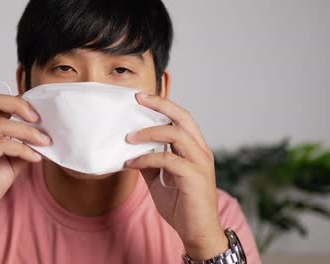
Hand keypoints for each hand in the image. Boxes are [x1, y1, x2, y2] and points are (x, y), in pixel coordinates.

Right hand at [0, 92, 51, 230]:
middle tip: (40, 119)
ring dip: (28, 132)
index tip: (37, 114)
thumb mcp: (8, 164)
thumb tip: (43, 140)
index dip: (16, 102)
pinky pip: (2, 144)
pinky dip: (22, 148)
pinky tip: (33, 157)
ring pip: (1, 124)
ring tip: (44, 142)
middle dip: (20, 105)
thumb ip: (21, 149)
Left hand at [124, 92, 227, 259]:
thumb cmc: (181, 206)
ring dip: (150, 132)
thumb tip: (129, 149)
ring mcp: (199, 163)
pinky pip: (168, 159)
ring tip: (128, 137)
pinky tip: (132, 162)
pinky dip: (147, 158)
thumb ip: (149, 161)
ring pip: (177, 134)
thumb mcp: (159, 179)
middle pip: (183, 117)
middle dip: (160, 104)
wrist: (197, 233)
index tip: (142, 96)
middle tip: (138, 98)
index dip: (163, 105)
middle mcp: (201, 151)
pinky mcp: (194, 177)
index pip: (181, 118)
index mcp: (195, 149)